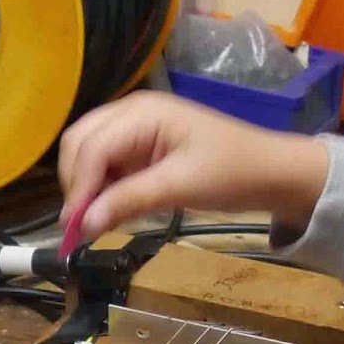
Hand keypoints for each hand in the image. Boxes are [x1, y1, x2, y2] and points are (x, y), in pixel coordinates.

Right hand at [57, 93, 329, 241]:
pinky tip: (108, 209)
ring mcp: (132, 128)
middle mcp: (130, 113)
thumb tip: (83, 226)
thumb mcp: (180, 187)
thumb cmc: (231, 173)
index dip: (79, 189)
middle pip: (78, 143)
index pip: (91, 148)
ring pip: (84, 153)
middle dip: (74, 184)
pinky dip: (98, 188)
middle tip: (83, 225)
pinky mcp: (137, 146)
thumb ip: (128, 201)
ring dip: (83, 187)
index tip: (77, 230)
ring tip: (95, 220)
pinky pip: (102, 164)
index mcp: (142, 113)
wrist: (268, 172)